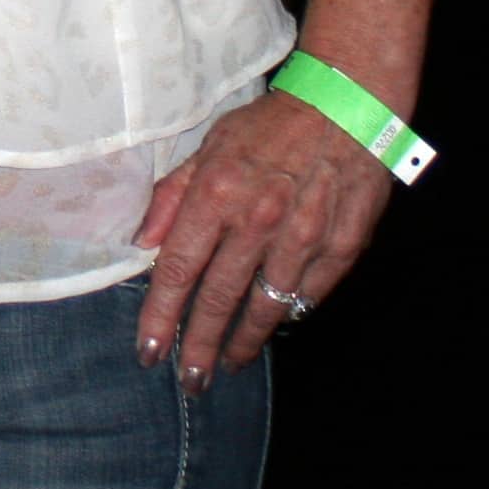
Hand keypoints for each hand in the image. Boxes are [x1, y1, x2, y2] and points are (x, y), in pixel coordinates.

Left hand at [134, 88, 393, 379]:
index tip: (149, 351)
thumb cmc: (270, 126)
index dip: (160, 316)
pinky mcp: (342, 246)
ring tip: (228, 363)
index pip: (177, 269)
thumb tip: (141, 241)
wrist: (347, 107)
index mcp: (217, 194)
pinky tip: (274, 324)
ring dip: (244, 340)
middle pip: (218, 298)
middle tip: (188, 380)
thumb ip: (173, 195)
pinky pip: (308, 293)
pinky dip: (289, 312)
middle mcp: (257, 221)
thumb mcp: (210, 145)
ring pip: (266, 305)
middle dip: (198, 346)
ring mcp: (303, 237)